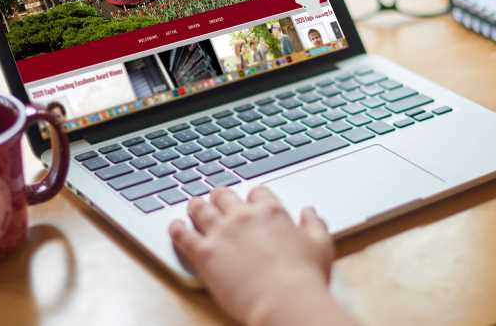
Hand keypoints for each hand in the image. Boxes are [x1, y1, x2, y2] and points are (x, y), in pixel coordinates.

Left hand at [169, 186, 355, 325]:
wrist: (285, 301)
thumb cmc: (305, 278)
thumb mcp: (320, 245)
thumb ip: (314, 224)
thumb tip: (310, 212)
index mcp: (270, 212)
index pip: (257, 193)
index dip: (252, 198)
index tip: (251, 202)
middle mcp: (243, 216)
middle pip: (224, 196)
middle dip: (220, 197)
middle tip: (217, 200)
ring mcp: (221, 233)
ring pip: (200, 209)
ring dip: (196, 206)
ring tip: (193, 207)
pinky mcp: (204, 253)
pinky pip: (183, 234)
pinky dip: (177, 229)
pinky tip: (175, 227)